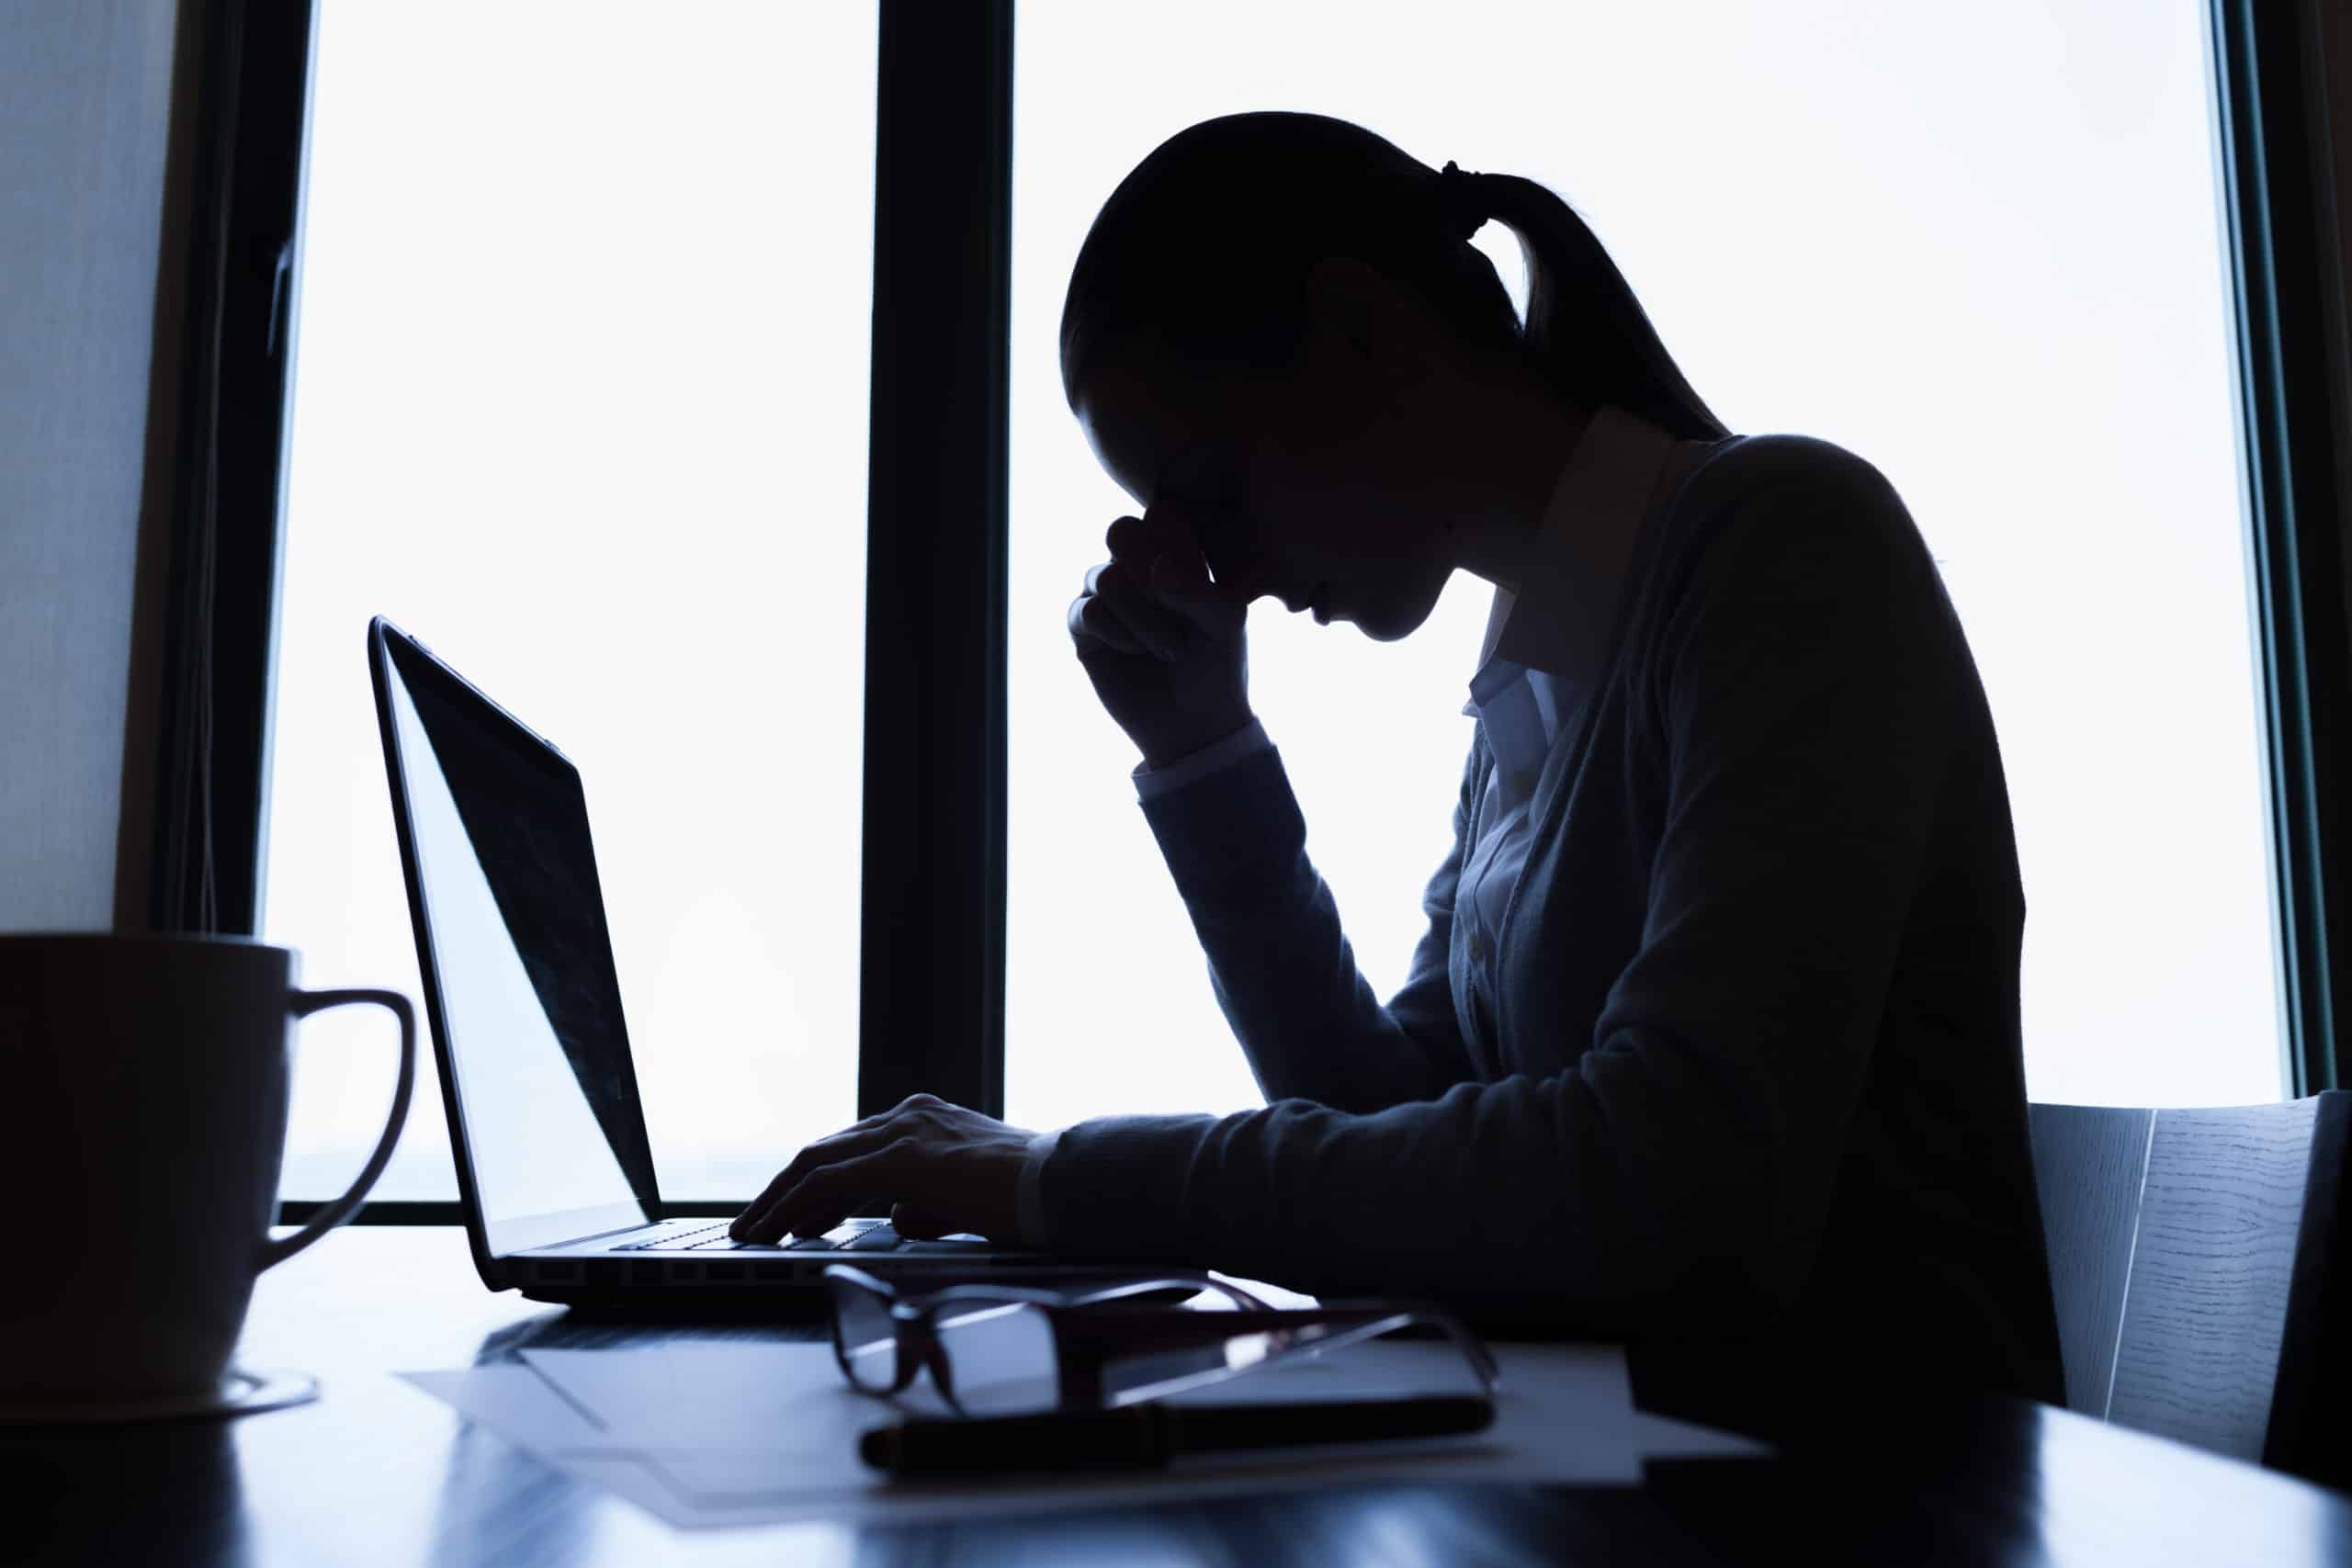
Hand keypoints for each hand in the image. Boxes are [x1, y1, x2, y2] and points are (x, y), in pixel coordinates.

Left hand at [730, 1094, 1035, 1244]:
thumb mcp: (968, 1197)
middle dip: (784, 1189)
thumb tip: (898, 1219)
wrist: (1061, 1184)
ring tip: (752, 1232)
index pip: (855, 1148)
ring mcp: (903, 1133)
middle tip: (756, 1221)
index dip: (818, 1182)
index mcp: (928, 1121)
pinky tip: (776, 1230)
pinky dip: (793, 1207)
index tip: (794, 1211)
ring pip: (815, 1162)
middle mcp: (909, 1117)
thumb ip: (929, 1204)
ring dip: (776, 1200)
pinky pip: (826, 1183)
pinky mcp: (898, 1160)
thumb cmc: (1029, 1196)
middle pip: (825, 1150)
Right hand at [1067, 507, 1262, 768]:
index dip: (1176, 542)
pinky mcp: (1083, 626)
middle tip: (1178, 608)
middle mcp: (1136, 566)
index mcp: (1175, 552)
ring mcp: (1106, 593)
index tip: (1200, 583)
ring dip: (1143, 618)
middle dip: (1149, 570)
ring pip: (1105, 577)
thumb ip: (1198, 589)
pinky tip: (1137, 653)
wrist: (1194, 722)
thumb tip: (1156, 569)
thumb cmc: (1217, 664)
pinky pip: (1086, 610)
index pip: (1162, 513)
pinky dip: (1119, 634)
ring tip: (1171, 649)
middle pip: (1121, 529)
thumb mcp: (1225, 623)